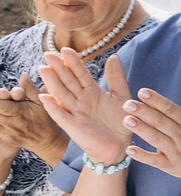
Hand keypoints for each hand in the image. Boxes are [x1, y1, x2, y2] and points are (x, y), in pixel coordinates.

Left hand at [0, 81, 68, 163]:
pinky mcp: (3, 138)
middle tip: (4, 98)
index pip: (0, 105)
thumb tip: (23, 75)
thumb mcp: (41, 101)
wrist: (47, 140)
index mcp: (20, 112)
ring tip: (6, 107)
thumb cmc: (46, 118)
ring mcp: (6, 133)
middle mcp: (11, 124)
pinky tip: (5, 116)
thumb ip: (30, 89)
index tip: (1, 93)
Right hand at [33, 50, 133, 167]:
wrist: (120, 146)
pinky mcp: (74, 127)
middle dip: (59, 68)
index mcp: (92, 92)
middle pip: (68, 81)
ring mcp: (75, 113)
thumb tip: (113, 56)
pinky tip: (45, 97)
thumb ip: (116, 77)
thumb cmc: (120, 121)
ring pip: (62, 95)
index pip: (81, 74)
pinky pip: (61, 116)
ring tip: (43, 68)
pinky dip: (53, 107)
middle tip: (49, 53)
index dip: (73, 62)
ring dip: (52, 82)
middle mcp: (81, 101)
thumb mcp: (121, 96)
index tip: (66, 48)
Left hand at [121, 76, 180, 184]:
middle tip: (127, 104)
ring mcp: (176, 151)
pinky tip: (130, 149)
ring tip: (126, 120)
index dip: (156, 100)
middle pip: (160, 122)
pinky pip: (155, 160)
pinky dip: (143, 156)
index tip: (142, 92)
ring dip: (141, 130)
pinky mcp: (170, 165)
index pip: (170, 108)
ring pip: (156, 139)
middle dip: (144, 112)